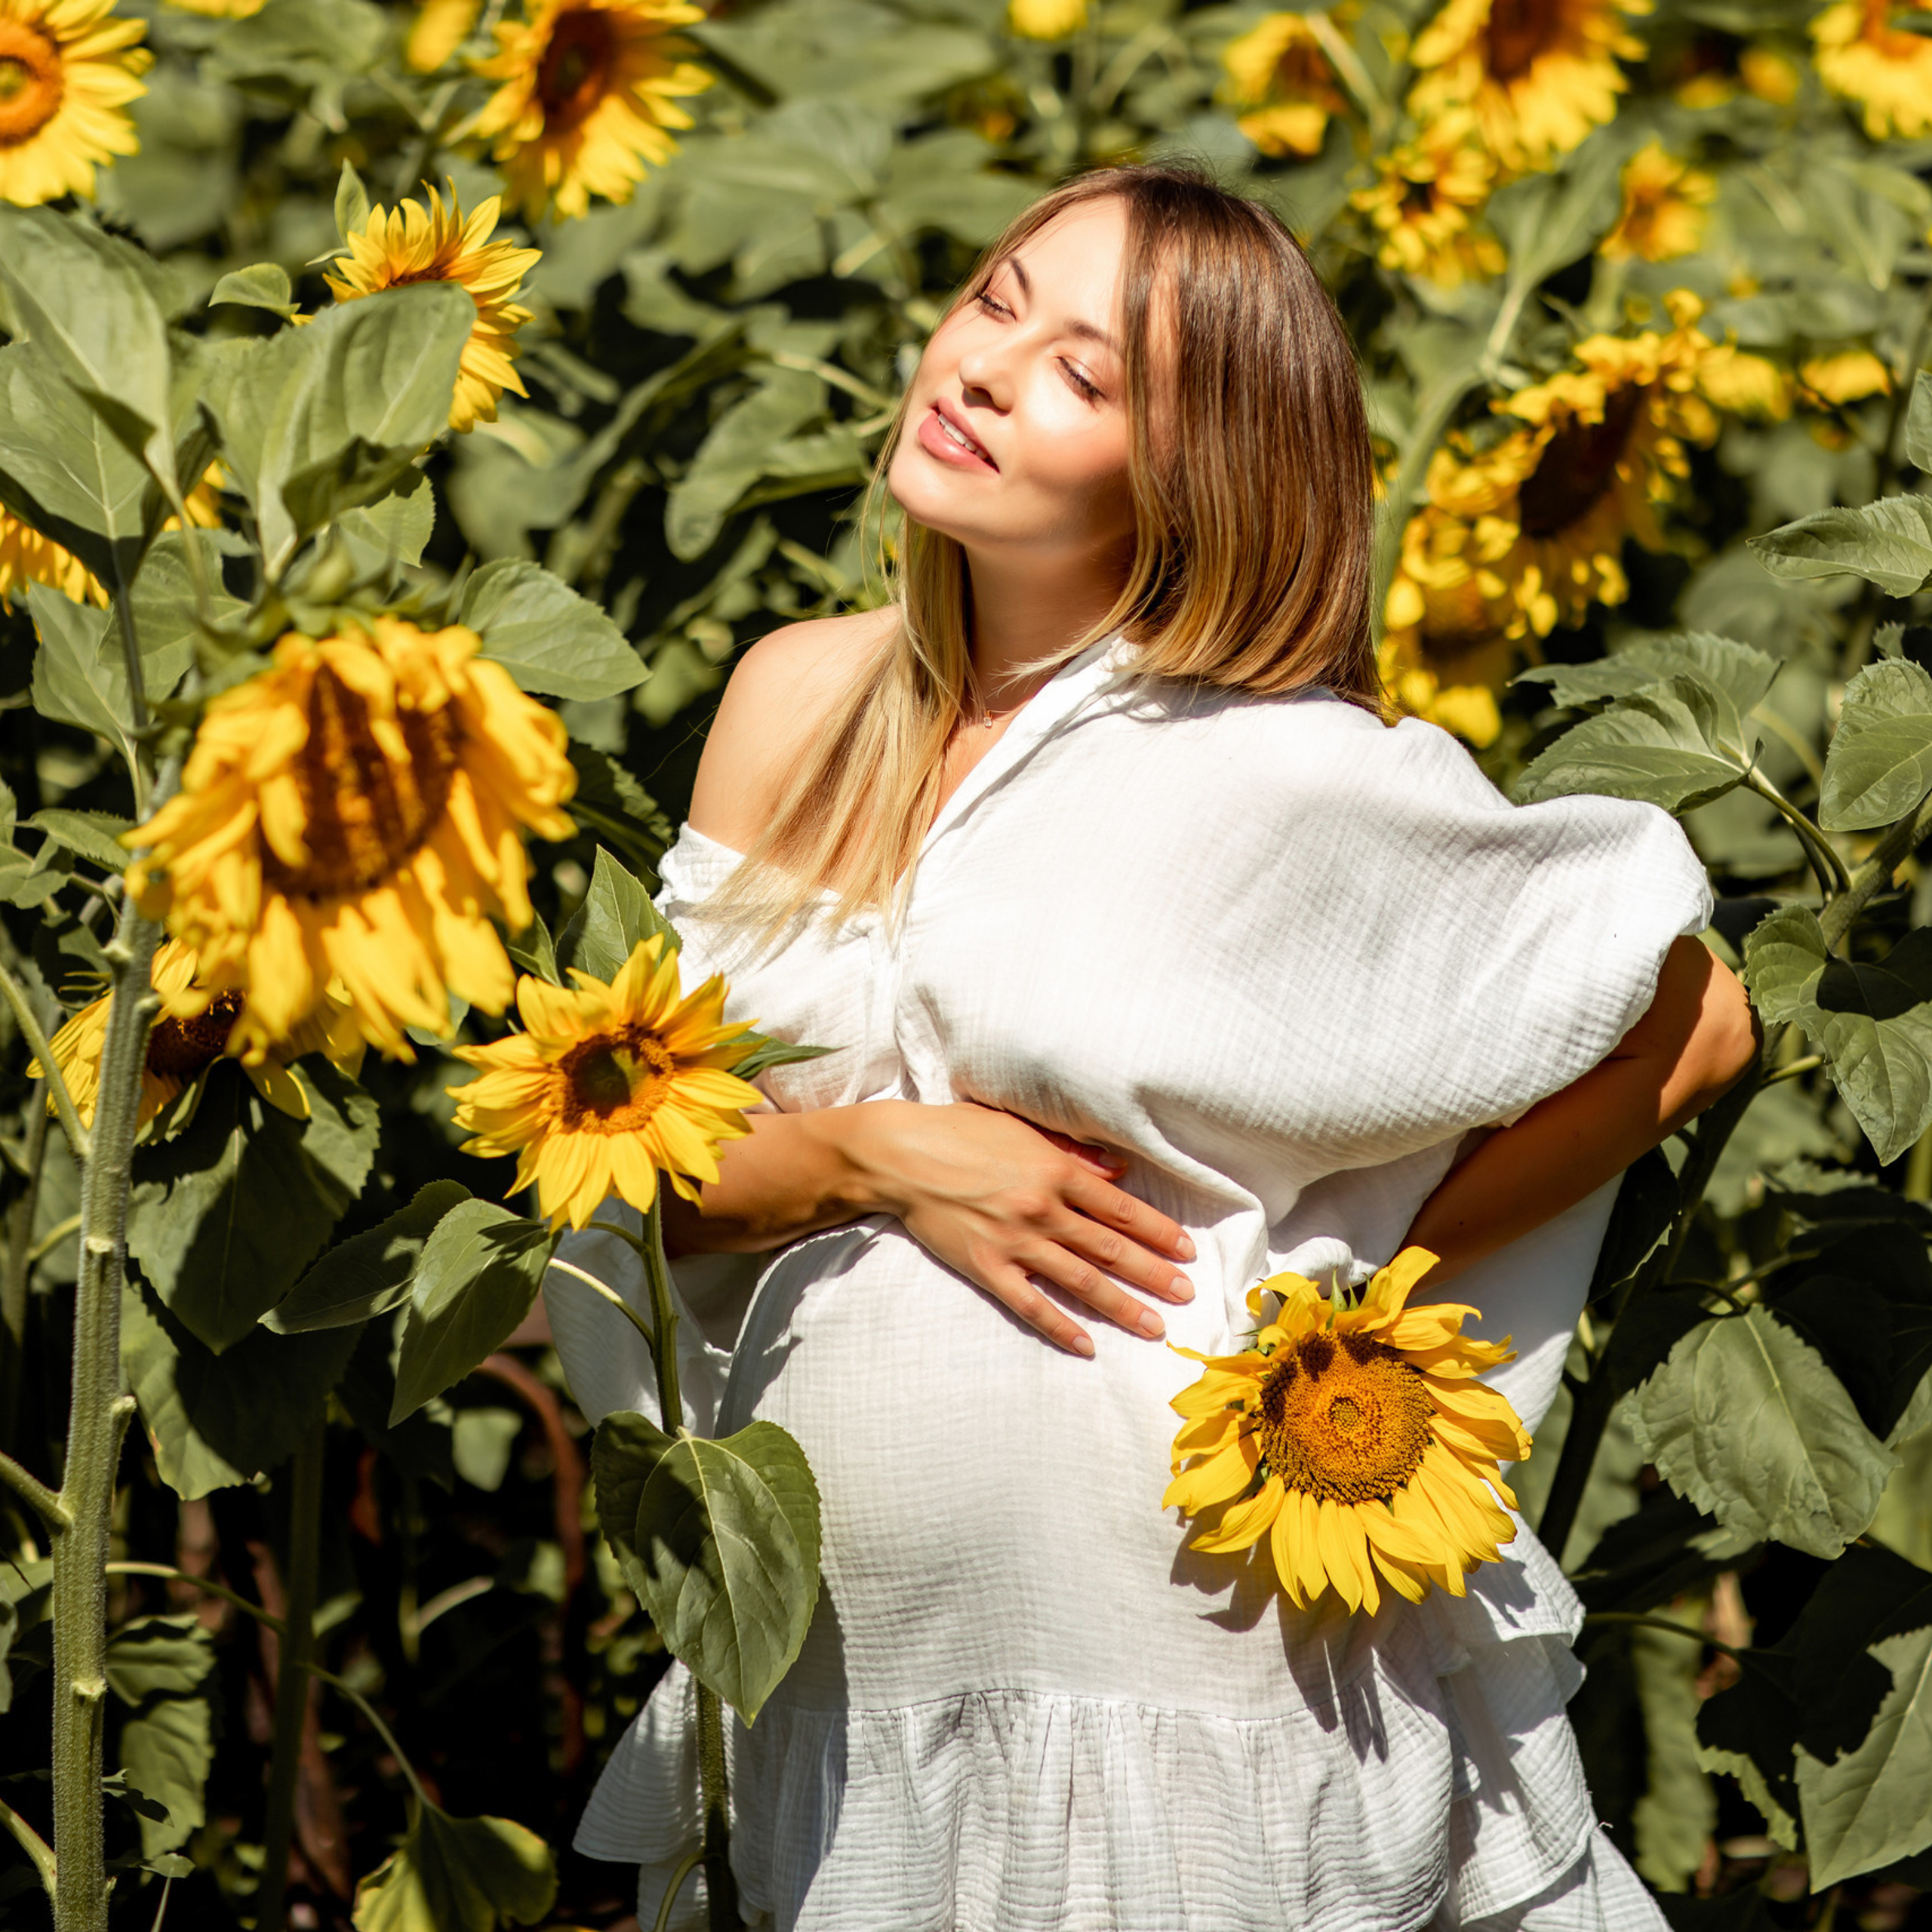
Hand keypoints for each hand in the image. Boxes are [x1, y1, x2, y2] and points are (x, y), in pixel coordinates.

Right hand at [842, 1100, 1195, 1355]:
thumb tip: (1118, 1170)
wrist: (899, 1155)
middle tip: (1186, 1294)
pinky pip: (1030, 1303)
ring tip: (1154, 1326)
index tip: (1186, 1250)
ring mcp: (1015, 1241)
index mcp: (1055, 1171)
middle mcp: (1042, 1208)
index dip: (1158, 1231)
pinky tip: (1087, 1345)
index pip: (1121, 1208)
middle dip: (1153, 1273)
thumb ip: (1071, 1153)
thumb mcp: (1021, 1129)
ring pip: (1081, 1280)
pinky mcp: (986, 1266)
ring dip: (1122, 1306)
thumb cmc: (959, 1133)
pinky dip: (1060, 1326)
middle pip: (1110, 1248)